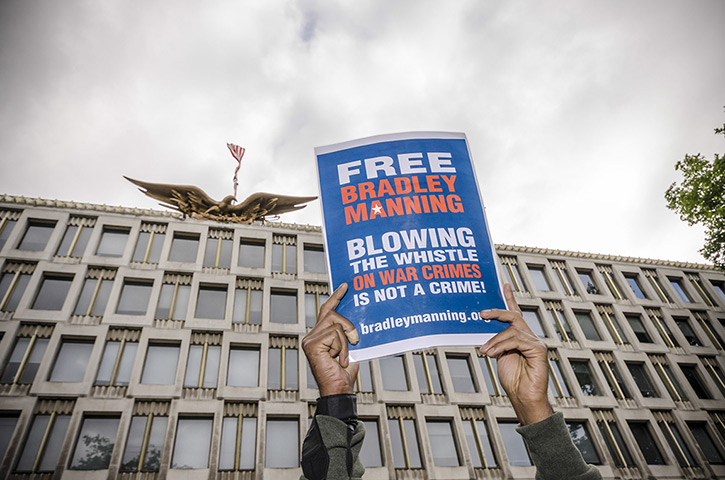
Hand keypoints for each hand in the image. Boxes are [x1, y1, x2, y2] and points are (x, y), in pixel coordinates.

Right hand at [301, 283, 359, 396]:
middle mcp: (312, 335)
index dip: (336, 297)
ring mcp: (310, 339)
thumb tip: (358, 319)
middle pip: (332, 313)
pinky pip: (335, 334)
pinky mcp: (311, 344)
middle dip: (348, 325)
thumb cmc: (344, 373)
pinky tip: (338, 361)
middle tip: (355, 340)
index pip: (327, 310)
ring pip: (336, 324)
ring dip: (346, 341)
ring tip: (343, 357)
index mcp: (320, 334)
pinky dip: (342, 348)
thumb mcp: (350, 347)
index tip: (345, 286)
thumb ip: (348, 333)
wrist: (339, 389)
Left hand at [479, 283, 552, 424]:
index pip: (515, 313)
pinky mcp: (538, 350)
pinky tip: (492, 354)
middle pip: (514, 316)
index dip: (510, 299)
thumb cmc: (513, 380)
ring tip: (485, 352)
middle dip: (497, 312)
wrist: (523, 397)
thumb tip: (487, 333)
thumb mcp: (500, 356)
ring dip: (495, 340)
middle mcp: (530, 336)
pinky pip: (517, 341)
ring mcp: (536, 342)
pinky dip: (501, 346)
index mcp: (520, 337)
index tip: (504, 285)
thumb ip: (497, 342)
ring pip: (512, 331)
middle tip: (482, 314)